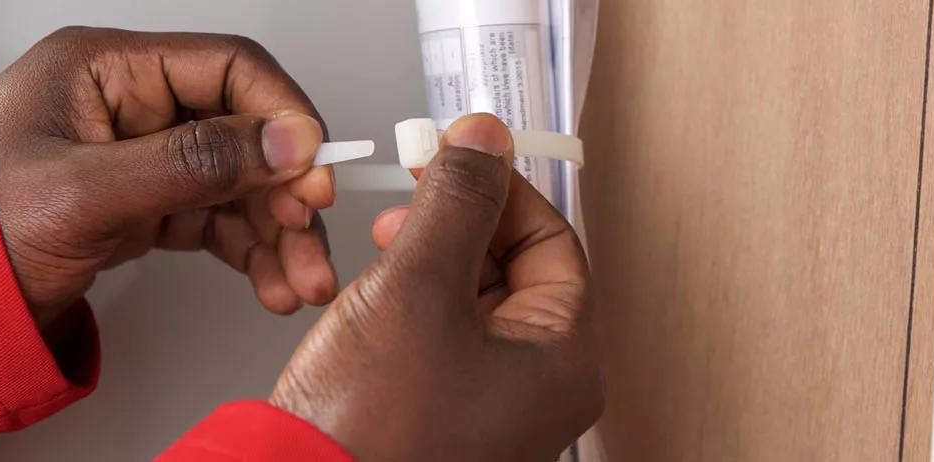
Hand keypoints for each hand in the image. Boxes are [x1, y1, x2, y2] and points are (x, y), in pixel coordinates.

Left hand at [0, 27, 337, 334]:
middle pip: (245, 131)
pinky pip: (218, 218)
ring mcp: (141, 155)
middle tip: (311, 231)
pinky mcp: (145, 202)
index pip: (228, 68)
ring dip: (279, 231)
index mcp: (109, 71)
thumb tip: (282, 142)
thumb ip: (191, 163)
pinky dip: (251, 250)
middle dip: (288, 189)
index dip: (281, 115)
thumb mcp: (86, 193)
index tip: (312, 165)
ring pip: (240, 182)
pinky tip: (270, 279)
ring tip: (300, 277)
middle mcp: (131, 105)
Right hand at [268, 114, 601, 459]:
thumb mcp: (416, 286)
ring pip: (477, 300)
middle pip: (518, 270)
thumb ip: (456, 202)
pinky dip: (415, 304)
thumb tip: (485, 140)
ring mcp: (497, 407)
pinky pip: (448, 337)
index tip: (457, 154)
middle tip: (411, 196)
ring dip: (432, 260)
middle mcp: (542, 390)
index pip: (552, 242)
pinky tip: (375, 297)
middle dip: (461, 224)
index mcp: (564, 362)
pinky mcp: (449, 415)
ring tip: (385, 248)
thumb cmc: (370, 428)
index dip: (502, 190)